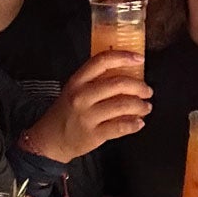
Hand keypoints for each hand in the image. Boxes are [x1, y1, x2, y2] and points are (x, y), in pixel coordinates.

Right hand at [22, 51, 150, 162]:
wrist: (50, 139)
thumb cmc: (66, 112)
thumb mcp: (74, 90)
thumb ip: (95, 80)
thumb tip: (127, 73)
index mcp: (77, 81)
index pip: (102, 61)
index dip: (123, 57)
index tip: (139, 58)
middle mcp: (81, 96)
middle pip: (118, 83)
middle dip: (139, 86)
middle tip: (147, 90)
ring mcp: (87, 116)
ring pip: (123, 105)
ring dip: (140, 105)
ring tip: (145, 107)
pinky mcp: (93, 134)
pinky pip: (121, 127)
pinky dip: (134, 124)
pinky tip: (139, 123)